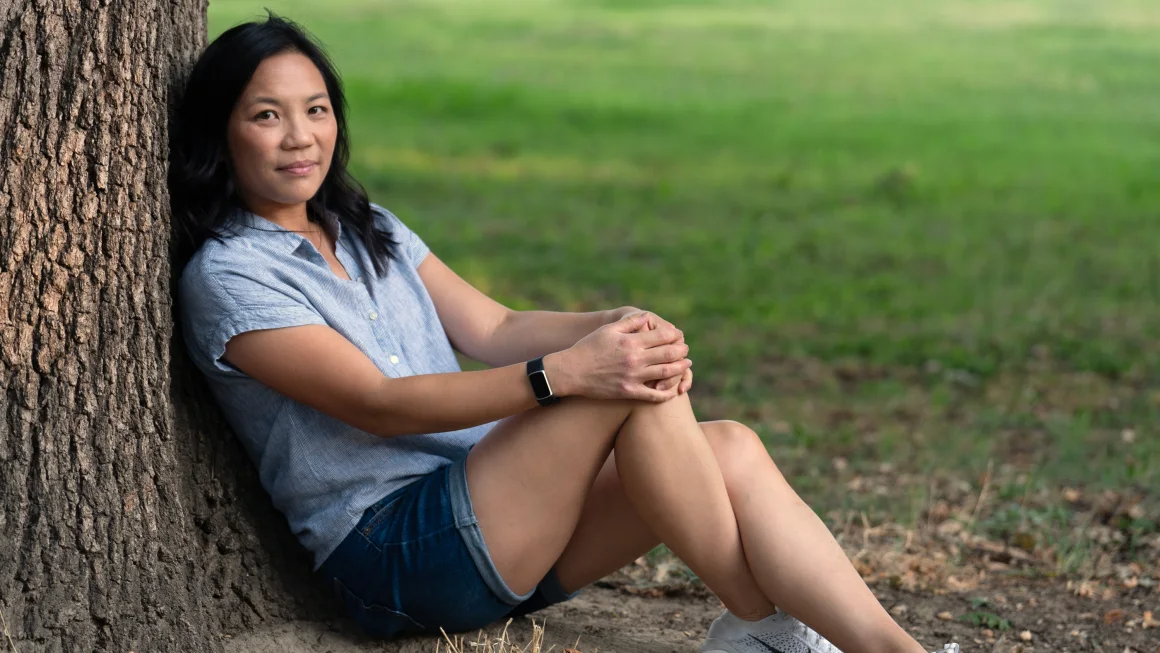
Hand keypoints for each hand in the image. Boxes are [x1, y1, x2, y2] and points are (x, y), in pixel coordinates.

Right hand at [551, 312, 689, 401]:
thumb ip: (630, 322)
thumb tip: (648, 317)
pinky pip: (653, 395)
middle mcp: (635, 359)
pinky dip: (666, 393)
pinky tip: (673, 390)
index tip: (678, 336)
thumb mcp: (608, 330)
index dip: (674, 335)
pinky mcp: (628, 392)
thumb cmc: (588, 347)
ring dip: (680, 369)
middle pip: (668, 354)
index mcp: (631, 341)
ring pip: (665, 373)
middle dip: (681, 351)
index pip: (662, 336)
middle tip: (685, 350)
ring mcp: (633, 377)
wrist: (571, 372)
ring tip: (685, 365)